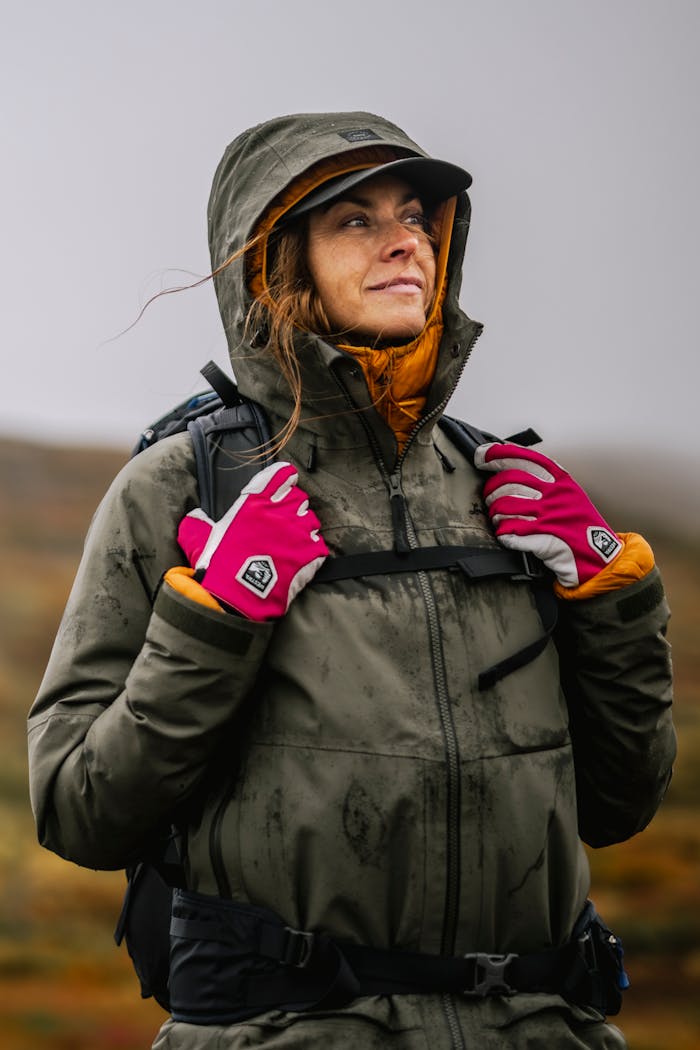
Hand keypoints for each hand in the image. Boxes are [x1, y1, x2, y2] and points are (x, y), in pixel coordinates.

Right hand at [177, 462, 327, 619]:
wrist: (237, 597)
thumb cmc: (218, 566)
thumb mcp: (198, 539)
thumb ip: (197, 523)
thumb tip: (195, 516)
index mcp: (254, 503)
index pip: (280, 475)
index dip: (284, 476)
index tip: (286, 478)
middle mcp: (280, 512)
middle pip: (298, 496)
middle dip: (292, 504)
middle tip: (284, 517)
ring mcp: (298, 532)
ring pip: (311, 519)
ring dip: (303, 525)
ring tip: (293, 538)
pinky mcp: (310, 554)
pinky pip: (318, 543)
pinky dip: (312, 548)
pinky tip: (301, 555)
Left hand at [473, 443, 621, 587]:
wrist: (599, 558)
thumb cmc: (579, 526)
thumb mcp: (568, 494)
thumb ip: (543, 479)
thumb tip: (506, 465)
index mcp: (561, 480)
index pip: (524, 457)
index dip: (497, 454)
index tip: (482, 456)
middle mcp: (555, 495)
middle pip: (508, 482)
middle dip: (492, 491)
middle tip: (491, 499)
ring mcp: (550, 517)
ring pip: (504, 507)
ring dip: (496, 515)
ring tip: (500, 519)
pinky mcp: (544, 540)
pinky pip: (510, 532)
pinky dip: (504, 534)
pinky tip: (507, 535)